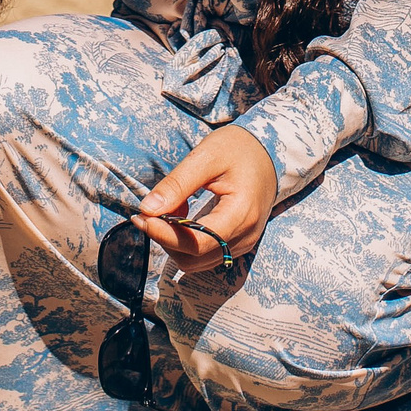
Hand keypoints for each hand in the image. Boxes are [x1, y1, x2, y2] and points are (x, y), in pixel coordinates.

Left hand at [136, 126, 276, 263]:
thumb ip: (177, 184)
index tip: (141, 216)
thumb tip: (147, 209)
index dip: (164, 234)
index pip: (196, 242)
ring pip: (195, 261)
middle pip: (193, 257)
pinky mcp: (237, 244)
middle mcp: (245, 236)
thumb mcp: (206, 156)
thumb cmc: (238, 148)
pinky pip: (204, 255)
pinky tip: (182, 217)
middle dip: (165, 238)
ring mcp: (243, 243)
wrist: (269, 152)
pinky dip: (185, 242)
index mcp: (241, 213)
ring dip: (173, 241)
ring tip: (170, 208)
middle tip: (151, 209)